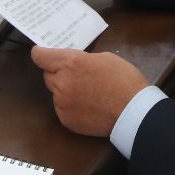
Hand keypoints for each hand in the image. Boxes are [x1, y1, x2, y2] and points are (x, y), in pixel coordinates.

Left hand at [31, 47, 149, 136]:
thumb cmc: (124, 80)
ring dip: (65, 91)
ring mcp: (62, 103)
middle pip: (48, 75)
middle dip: (58, 73)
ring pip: (56, 92)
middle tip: (76, 76)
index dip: (40, 54)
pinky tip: (87, 108)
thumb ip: (82, 60)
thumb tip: (73, 65)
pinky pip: (62, 109)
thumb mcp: (104, 58)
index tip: (41, 53)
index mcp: (71, 63)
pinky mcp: (66, 120)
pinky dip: (70, 107)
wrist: (134, 112)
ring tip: (86, 94)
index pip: (41, 56)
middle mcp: (62, 82)